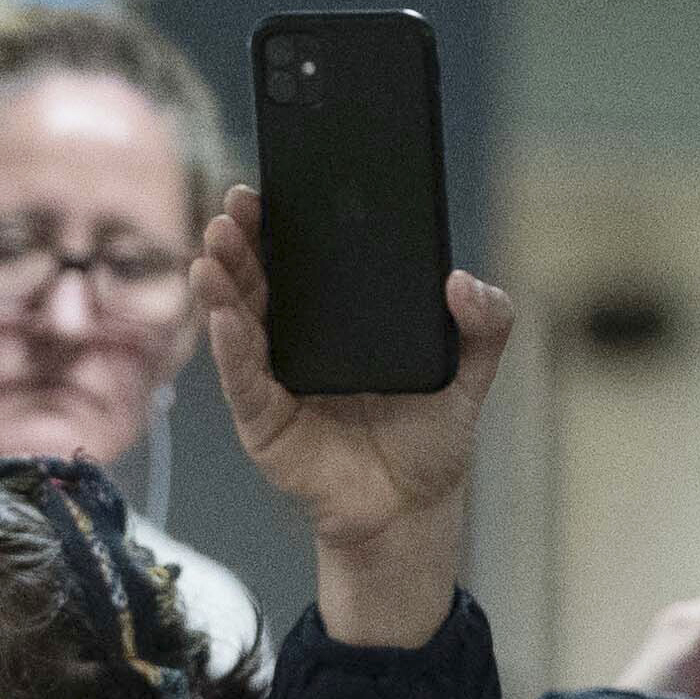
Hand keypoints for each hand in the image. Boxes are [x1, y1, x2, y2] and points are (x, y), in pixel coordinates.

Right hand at [190, 187, 511, 645]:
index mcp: (335, 319)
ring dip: (222, 282)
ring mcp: (274, 378)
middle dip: (241, 241)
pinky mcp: (264, 419)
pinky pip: (243, 377)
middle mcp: (295, 340)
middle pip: (259, 280)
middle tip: (233, 206)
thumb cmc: (430, 438)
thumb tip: (464, 282)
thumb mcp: (470, 374)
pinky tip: (224, 314)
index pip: (300, 261)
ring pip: (238, 320)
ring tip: (214, 249)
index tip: (266, 189)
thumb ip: (485, 325)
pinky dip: (230, 343)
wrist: (413, 509)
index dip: (279, 224)